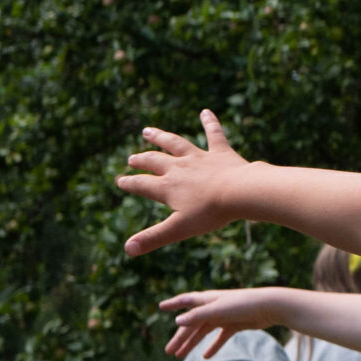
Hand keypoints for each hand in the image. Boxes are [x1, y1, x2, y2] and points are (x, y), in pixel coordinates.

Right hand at [117, 110, 254, 255]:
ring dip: (161, 137)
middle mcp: (179, 168)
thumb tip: (127, 250)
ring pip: (175, 143)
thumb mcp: (179, 229)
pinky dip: (210, 122)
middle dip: (142, 160)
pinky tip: (206, 111)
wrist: (240, 193)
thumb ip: (153, 238)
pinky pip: (214, 134)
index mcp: (168, 187)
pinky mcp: (220, 152)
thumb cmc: (211, 212)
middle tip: (131, 158)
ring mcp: (199, 158)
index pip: (142, 185)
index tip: (120, 181)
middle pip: (155, 161)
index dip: (130, 184)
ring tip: (148, 131)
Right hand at [161, 288, 282, 358]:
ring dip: (192, 344)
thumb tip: (177, 321)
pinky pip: (220, 337)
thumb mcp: (218, 311)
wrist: (270, 307)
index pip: (185, 301)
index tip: (160, 306)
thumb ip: (198, 316)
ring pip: (204, 332)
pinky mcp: (235, 325)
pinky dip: (213, 346)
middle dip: (180, 338)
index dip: (173, 304)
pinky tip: (206, 357)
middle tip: (169, 351)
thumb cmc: (243, 305)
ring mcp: (224, 316)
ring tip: (180, 356)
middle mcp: (214, 307)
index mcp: (207, 300)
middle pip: (192, 324)